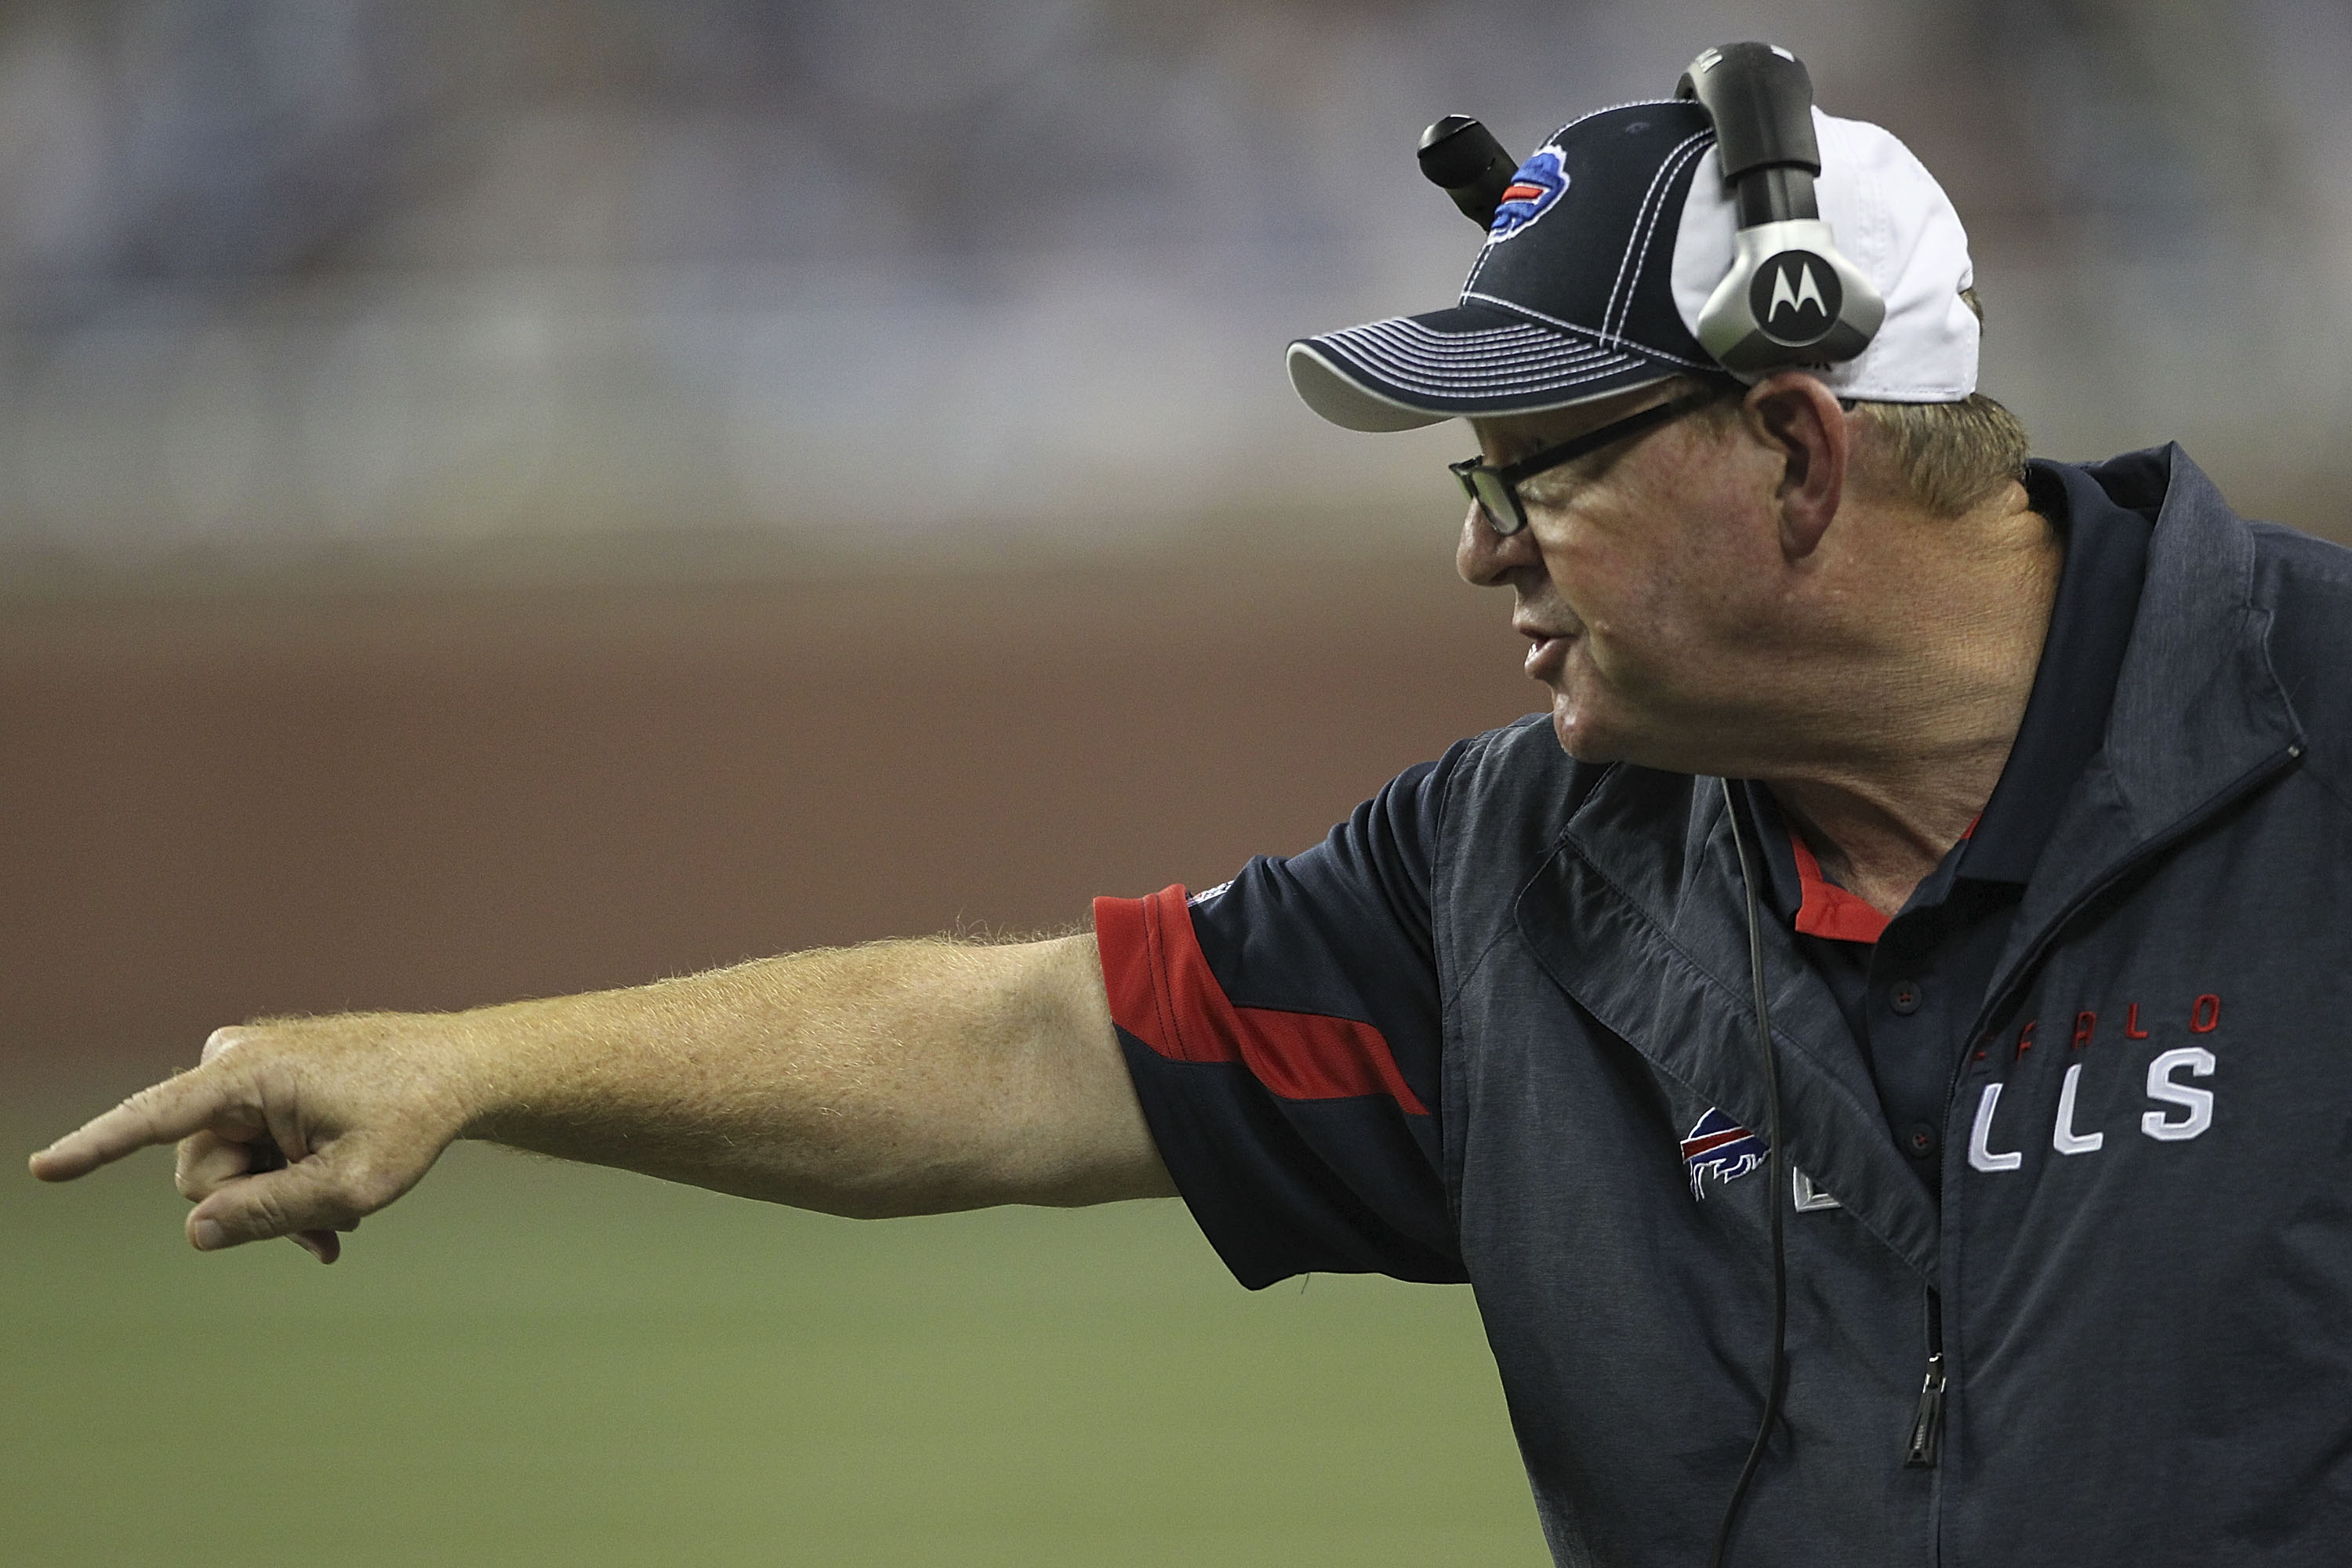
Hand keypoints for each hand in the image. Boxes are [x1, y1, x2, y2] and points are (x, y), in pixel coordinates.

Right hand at [27, 1015, 481, 1262]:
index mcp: (250, 1072)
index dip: (94, 1149)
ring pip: (225, 1168)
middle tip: (323, 1236)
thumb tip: (194, 1232)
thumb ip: (269, 1212)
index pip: (155, 1119)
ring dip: (274, 1202)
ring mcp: (246, 1068)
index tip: (41, 1170)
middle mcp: (234, 1059)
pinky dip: (282, 1181)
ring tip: (337, 1223)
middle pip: (200, 1171)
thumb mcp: (351, 1185)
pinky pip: (246, 1150)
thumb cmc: (415, 1117)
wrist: (463, 1072)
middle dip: (252, 1208)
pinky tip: (328, 1215)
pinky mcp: (262, 1082)